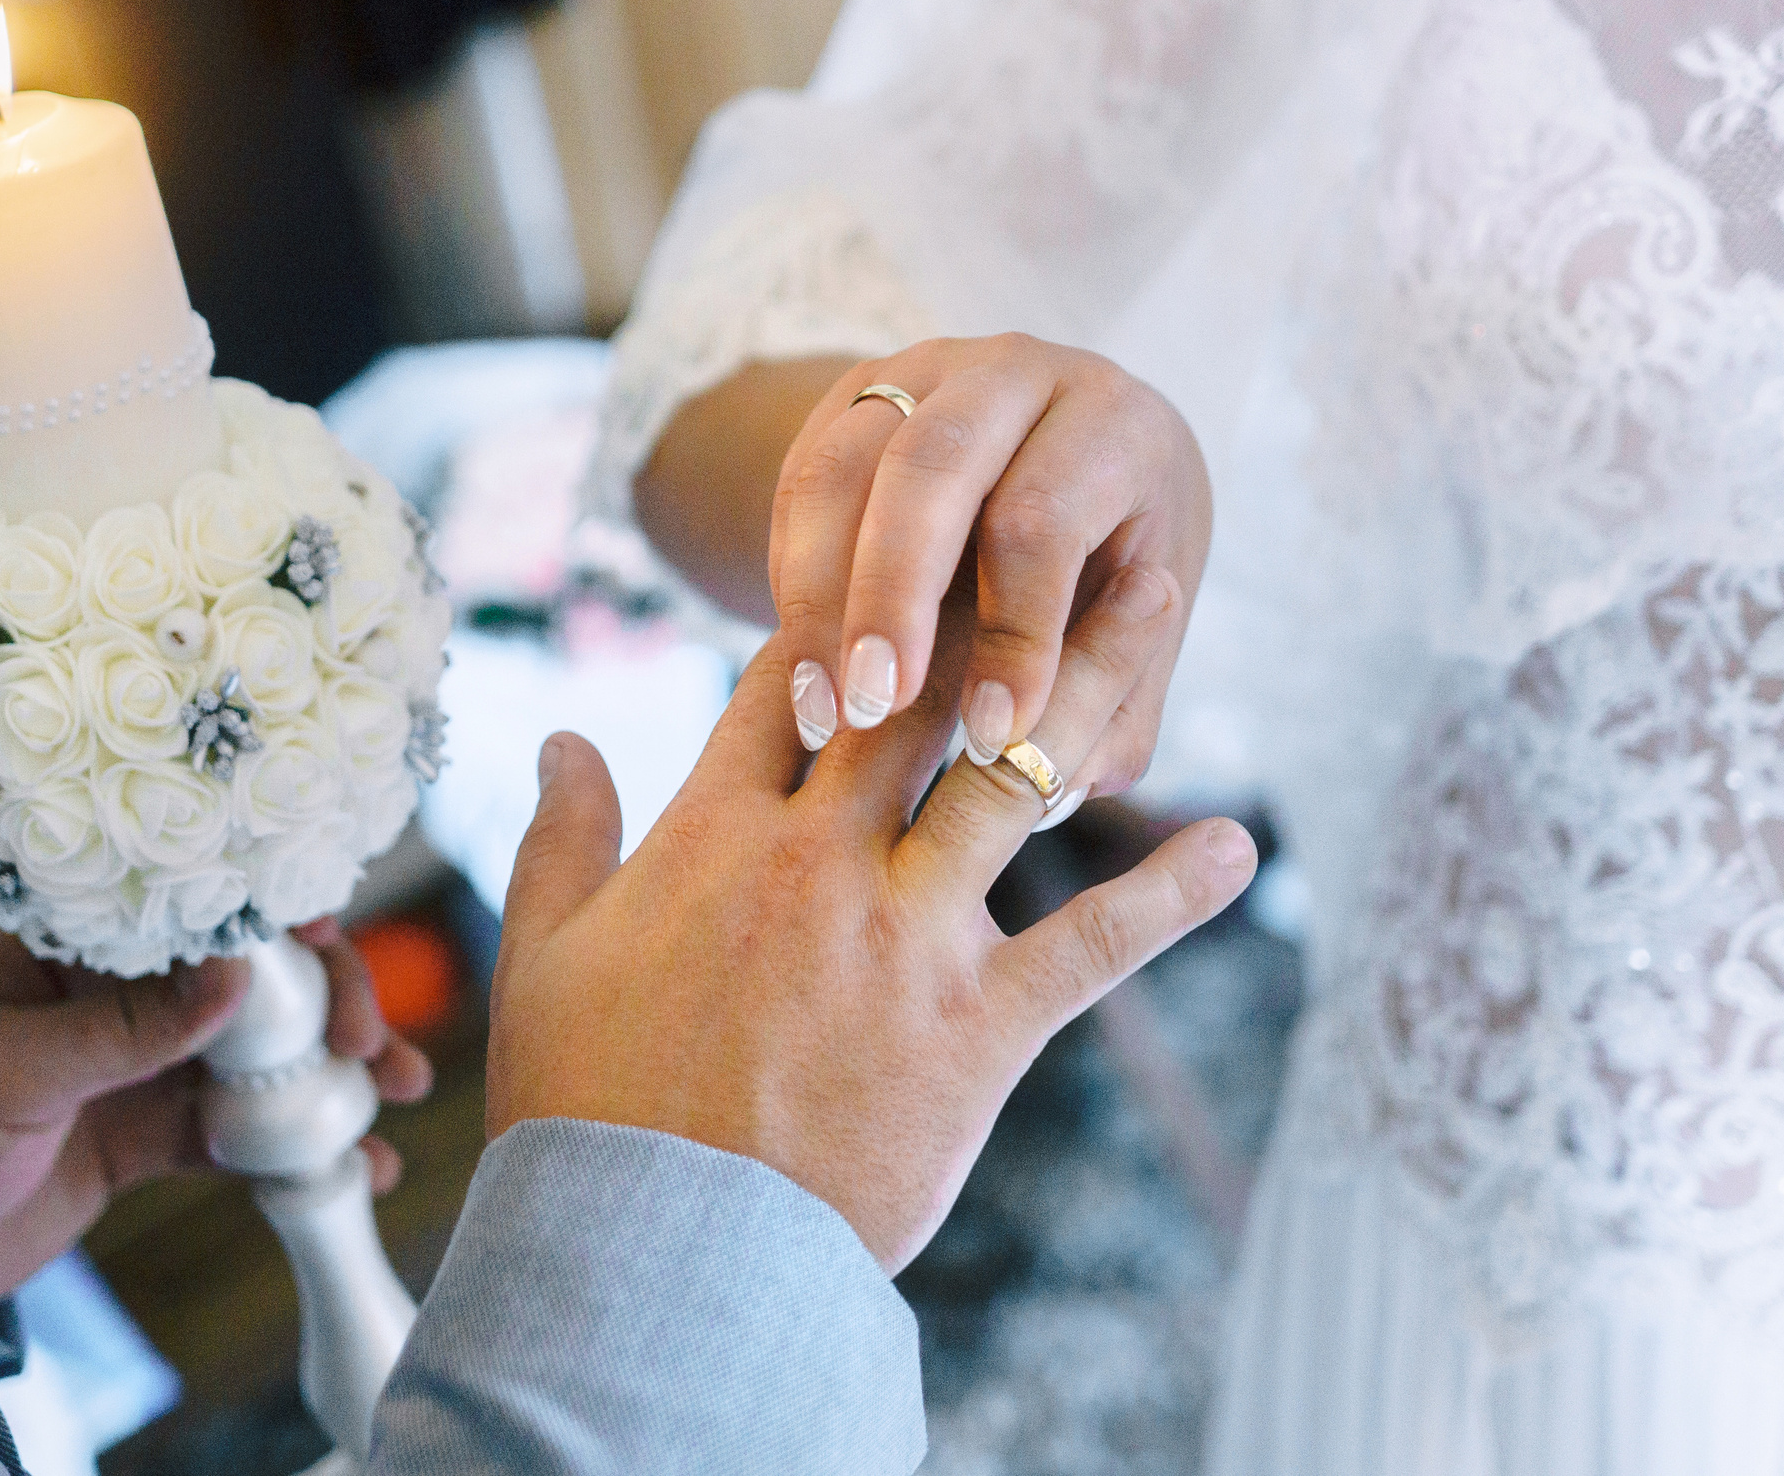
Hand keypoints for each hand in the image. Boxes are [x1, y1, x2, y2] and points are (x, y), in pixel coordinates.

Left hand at [0, 918, 433, 1302]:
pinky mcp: (150, 1132)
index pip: (200, 904)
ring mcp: (143, 1060)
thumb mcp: (14, 1069)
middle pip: (257, 975)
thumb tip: (239, 978)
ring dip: (334, 1070)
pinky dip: (301, 1145)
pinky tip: (356, 1165)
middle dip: (329, 1001)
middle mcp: (123, 988)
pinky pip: (244, 1130)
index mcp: (80, 940)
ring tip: (397, 1095)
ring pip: (267, 1051)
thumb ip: (127, 1028)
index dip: (279, 919)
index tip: (335, 950)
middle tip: (367, 1045)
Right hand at [490, 563, 1256, 1271]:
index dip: (840, 609)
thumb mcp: (545, 958)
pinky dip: (1171, 892)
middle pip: (911, 692)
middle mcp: (817, 860)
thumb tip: (561, 736)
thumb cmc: (589, 1108)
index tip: (889, 552)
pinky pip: (1092, 941)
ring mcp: (906, 937)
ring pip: (1010, 772)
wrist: (654, 1263)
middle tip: (1036, 520)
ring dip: (1090, 677)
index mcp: (712, 835)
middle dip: (974, 596)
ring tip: (1156, 593)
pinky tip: (1239, 840)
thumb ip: (561, 836)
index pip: (785, 681)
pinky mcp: (978, 1026)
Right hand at [770, 335, 1209, 808]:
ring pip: (843, 468)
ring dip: (819, 597)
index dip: (1014, 633)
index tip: (988, 736)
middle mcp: (1019, 371)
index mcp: (1117, 422)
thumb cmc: (1116, 558)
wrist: (1069, 460)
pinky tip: (802, 668)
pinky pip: (799, 481)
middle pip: (931, 469)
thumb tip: (1049, 781)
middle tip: (871, 710)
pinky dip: (792, 577)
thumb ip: (1117, 705)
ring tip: (822, 709)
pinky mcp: (853, 396)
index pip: (1045, 520)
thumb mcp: (1145, 625)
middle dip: (891, 598)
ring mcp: (925, 371)